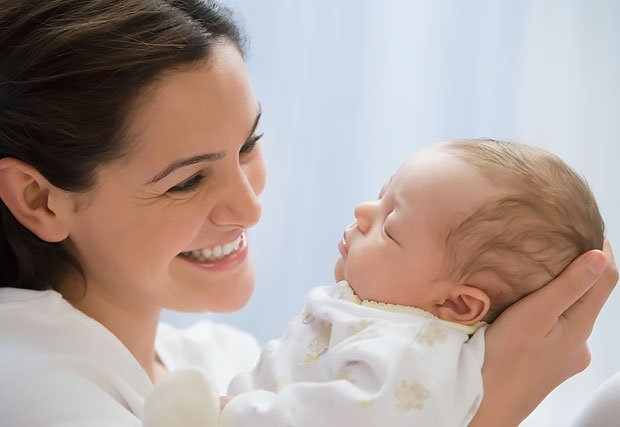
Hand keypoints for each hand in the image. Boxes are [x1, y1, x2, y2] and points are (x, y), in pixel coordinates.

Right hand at [470, 241, 617, 426]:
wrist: (485, 404)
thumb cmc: (504, 359)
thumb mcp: (535, 316)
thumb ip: (568, 287)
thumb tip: (600, 256)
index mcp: (580, 327)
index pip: (606, 280)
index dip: (602, 252)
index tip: (587, 229)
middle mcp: (579, 343)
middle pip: (588, 297)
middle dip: (575, 273)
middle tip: (550, 250)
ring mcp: (564, 357)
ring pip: (569, 315)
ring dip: (559, 296)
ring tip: (531, 281)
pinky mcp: (548, 366)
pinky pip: (555, 332)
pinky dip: (547, 317)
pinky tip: (524, 316)